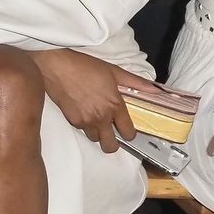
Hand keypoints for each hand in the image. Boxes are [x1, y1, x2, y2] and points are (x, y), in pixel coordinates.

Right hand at [30, 48, 147, 153]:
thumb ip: (136, 82)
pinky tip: (84, 112)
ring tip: (97, 120)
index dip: (129, 133)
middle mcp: (101, 118)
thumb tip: (156, 89)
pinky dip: (85, 125)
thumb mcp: (114, 71)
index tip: (126, 129)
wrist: (57, 66)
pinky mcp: (71, 121)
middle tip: (112, 133)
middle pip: (110, 146)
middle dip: (113, 143)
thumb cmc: (86, 66)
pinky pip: (82, 130)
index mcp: (114, 106)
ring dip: (98, 133)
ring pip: (95, 139)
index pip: (128, 133)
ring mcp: (85, 121)